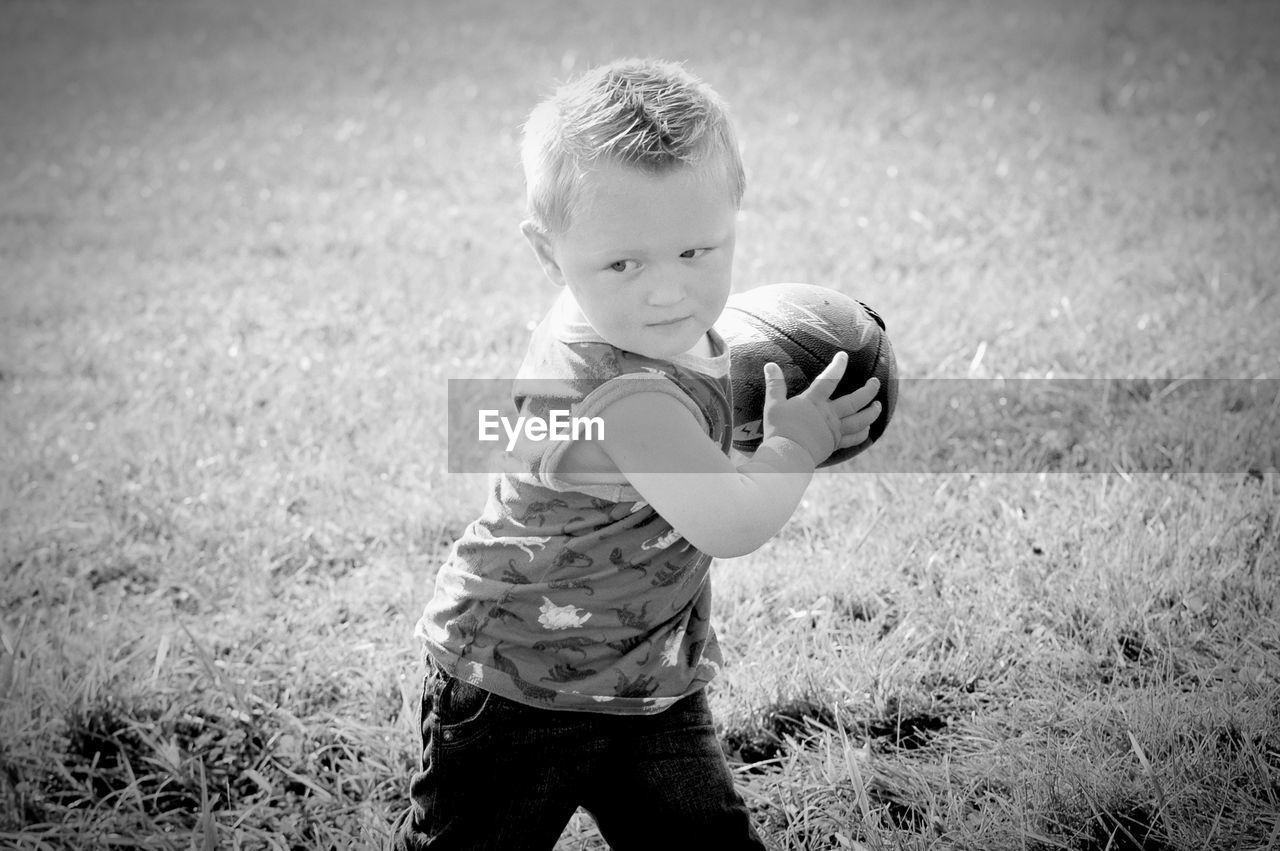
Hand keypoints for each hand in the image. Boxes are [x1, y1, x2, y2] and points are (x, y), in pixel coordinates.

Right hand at [761, 352, 881, 464]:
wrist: (787, 456)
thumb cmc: (779, 430)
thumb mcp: (773, 404)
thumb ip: (775, 385)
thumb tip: (770, 365)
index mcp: (814, 402)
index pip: (829, 379)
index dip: (838, 366)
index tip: (843, 356)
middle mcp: (829, 414)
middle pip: (855, 401)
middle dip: (868, 391)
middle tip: (876, 382)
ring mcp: (834, 430)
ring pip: (860, 420)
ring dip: (872, 412)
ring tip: (878, 405)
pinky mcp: (834, 444)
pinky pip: (853, 439)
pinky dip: (862, 434)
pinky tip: (867, 430)